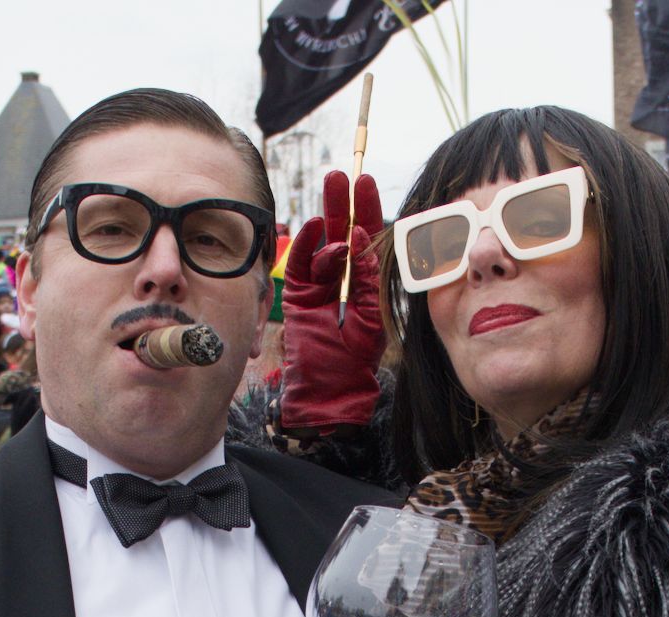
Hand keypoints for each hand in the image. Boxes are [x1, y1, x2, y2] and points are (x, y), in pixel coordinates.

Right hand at [278, 171, 385, 434]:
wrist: (328, 389)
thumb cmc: (354, 360)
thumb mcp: (370, 316)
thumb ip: (366, 278)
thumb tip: (361, 238)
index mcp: (365, 281)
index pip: (367, 238)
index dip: (367, 209)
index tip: (367, 182)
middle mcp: (342, 279)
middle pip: (343, 232)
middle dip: (342, 202)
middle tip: (340, 175)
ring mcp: (318, 286)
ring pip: (323, 246)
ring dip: (329, 227)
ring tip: (335, 217)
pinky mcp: (298, 295)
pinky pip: (299, 263)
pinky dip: (305, 244)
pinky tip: (314, 227)